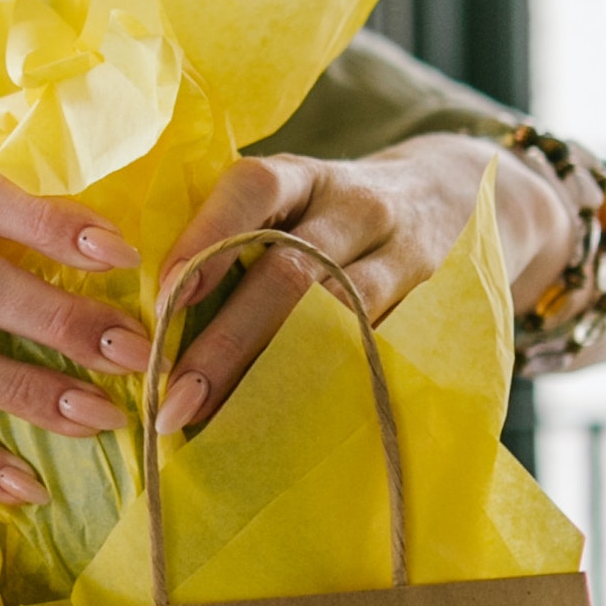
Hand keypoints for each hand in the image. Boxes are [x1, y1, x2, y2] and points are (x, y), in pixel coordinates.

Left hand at [153, 137, 543, 435]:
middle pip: (290, 271)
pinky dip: (328, 390)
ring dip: (270, 376)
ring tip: (215, 425)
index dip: (207, 237)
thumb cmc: (339, 211)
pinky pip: (378, 353)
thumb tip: (141, 310)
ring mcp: (403, 258)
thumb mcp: (298, 195)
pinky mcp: (434, 308)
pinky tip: (284, 430)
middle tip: (170, 401)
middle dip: (226, 342)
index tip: (163, 300)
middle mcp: (358, 209)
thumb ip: (237, 233)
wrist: (464, 196)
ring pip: (338, 318)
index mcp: (308, 176)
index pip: (255, 188)